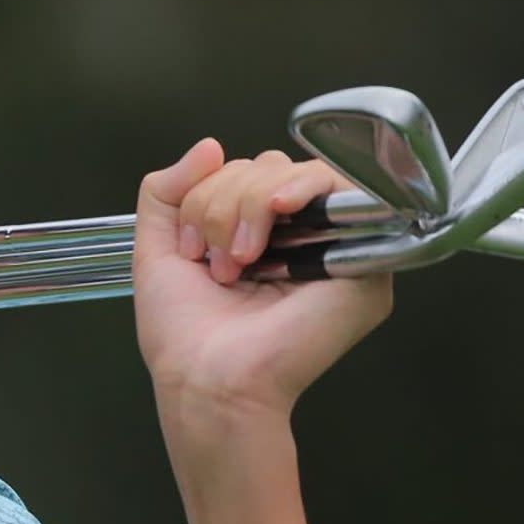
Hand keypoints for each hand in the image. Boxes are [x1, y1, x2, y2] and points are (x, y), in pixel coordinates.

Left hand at [132, 141, 392, 424]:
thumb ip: (168, 191)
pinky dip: (298, 189)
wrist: (207, 379)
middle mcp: (299, 237)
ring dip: (248, 205)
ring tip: (238, 261)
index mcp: (257, 235)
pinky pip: (341, 190)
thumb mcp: (157, 249)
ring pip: (296, 172)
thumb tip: (209, 144)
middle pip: (267, 167)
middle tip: (213, 260)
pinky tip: (276, 213)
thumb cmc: (184, 333)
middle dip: (223, 201)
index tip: (190, 248)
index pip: (243, 173)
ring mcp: (335, 246)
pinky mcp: (366, 259)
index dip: (208, 193)